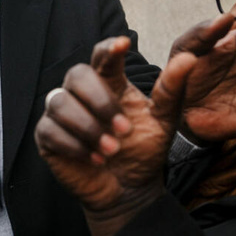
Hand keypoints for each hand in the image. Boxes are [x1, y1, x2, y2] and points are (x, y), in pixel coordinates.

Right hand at [36, 36, 196, 235]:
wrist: (129, 190)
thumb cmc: (143, 150)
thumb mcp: (164, 121)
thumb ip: (172, 90)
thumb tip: (188, 59)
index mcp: (110, 83)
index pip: (102, 55)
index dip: (108, 48)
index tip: (122, 45)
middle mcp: (82, 93)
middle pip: (77, 74)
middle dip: (99, 100)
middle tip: (123, 130)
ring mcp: (61, 113)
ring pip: (59, 101)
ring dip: (88, 127)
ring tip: (111, 150)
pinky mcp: (48, 136)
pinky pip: (49, 129)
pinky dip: (74, 146)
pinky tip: (95, 159)